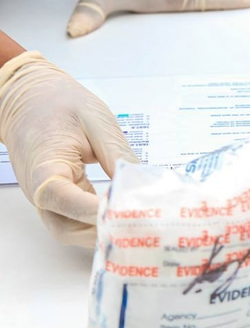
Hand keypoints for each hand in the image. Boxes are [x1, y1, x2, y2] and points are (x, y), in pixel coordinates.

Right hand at [0, 52, 138, 246]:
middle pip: (68, 229)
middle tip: (142, 225)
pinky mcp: (57, 198)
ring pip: (72, 231)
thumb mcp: (98, 123)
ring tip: (138, 224)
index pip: (68, 202)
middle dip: (105, 231)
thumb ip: (119, 156)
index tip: (131, 214)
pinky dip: (99, 222)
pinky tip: (124, 217)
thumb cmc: (60, 103)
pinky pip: (76, 220)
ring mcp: (46, 198)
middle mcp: (40, 192)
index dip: (99, 212)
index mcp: (44, 170)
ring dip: (103, 231)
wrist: (29, 96)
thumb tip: (142, 185)